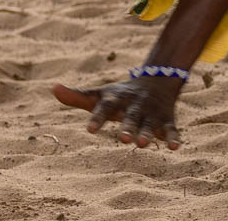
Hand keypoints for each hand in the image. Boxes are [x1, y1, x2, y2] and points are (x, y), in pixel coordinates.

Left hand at [51, 77, 182, 148]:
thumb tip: (52, 88)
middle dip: (128, 126)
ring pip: (149, 124)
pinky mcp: (167, 120)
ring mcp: (151, 112)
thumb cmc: (120, 95)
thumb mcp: (100, 95)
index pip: (105, 107)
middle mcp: (134, 105)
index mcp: (116, 99)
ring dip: (147, 133)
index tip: (90, 130)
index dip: (98, 118)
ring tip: (142, 144)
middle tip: (122, 138)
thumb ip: (76, 96)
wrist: (156, 80)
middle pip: (130, 116)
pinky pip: (171, 129)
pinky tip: (175, 147)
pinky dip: (173, 137)